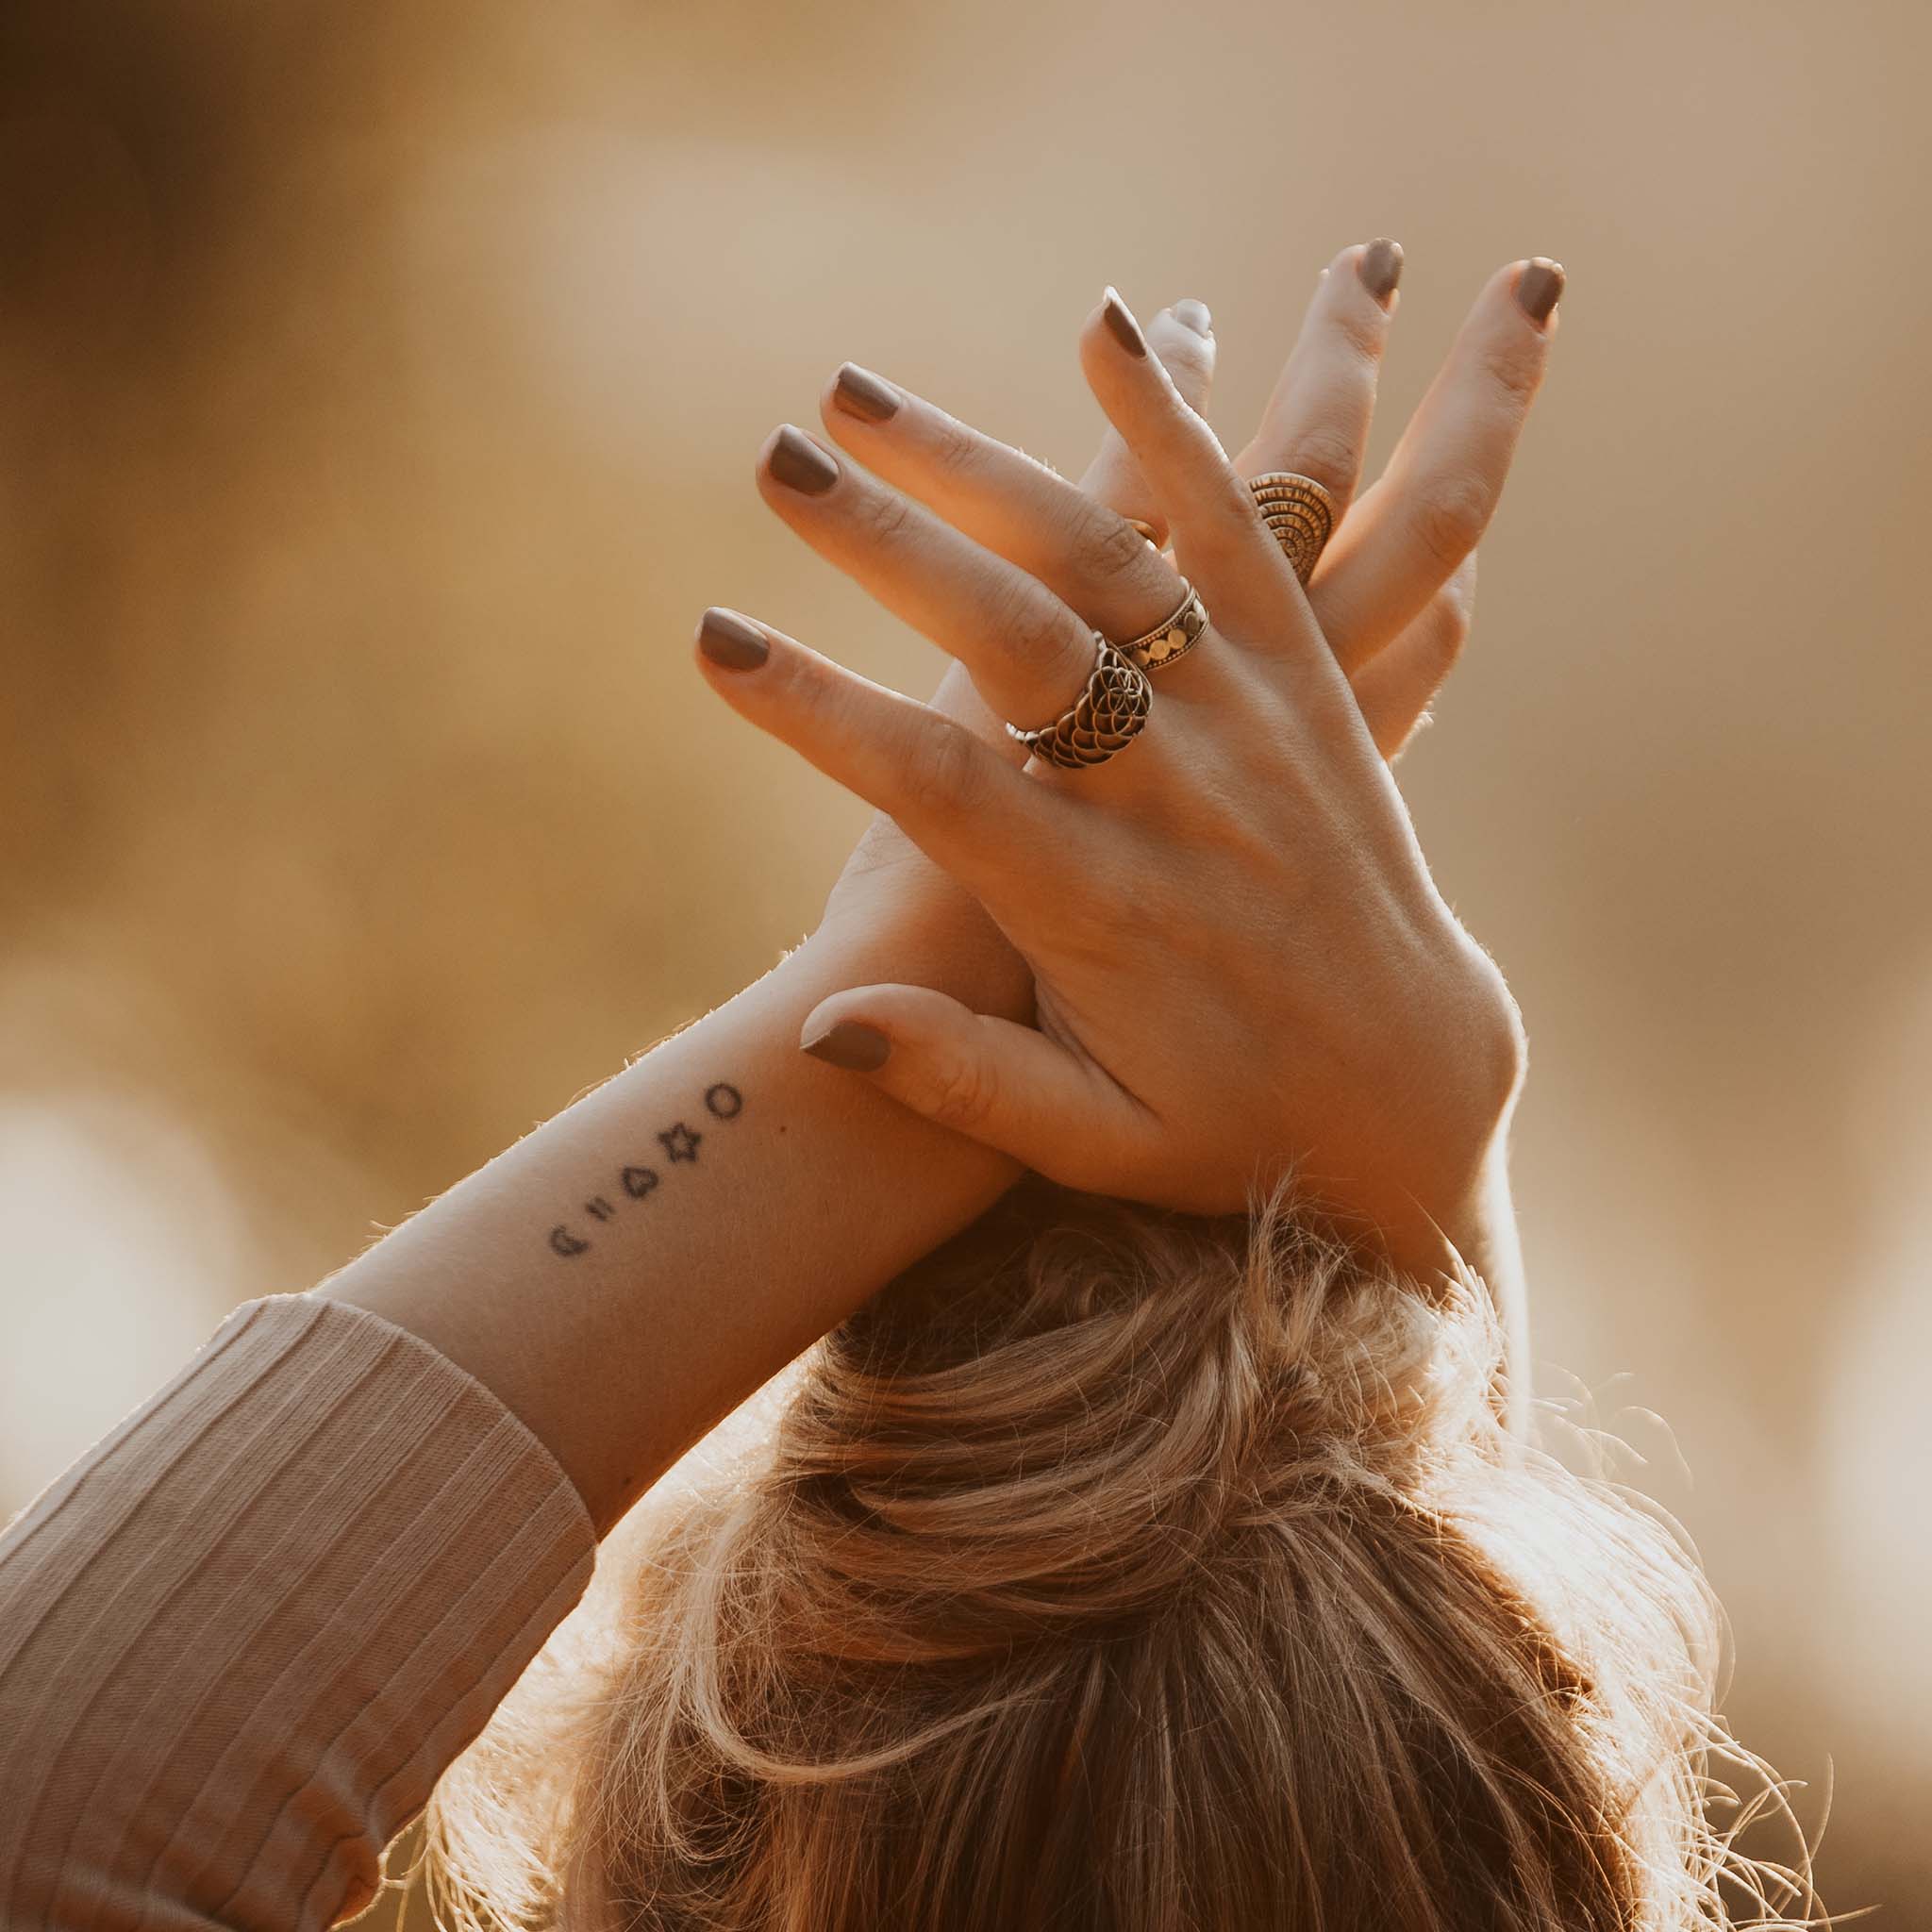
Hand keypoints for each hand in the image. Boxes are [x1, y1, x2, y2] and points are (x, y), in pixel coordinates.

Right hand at [701, 252, 1558, 1276]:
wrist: (1411, 1086)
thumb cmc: (1231, 1126)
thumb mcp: (1096, 1140)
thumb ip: (964, 1081)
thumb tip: (821, 1031)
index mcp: (1107, 913)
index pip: (945, 789)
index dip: (827, 711)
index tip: (720, 640)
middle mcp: (1184, 802)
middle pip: (1026, 644)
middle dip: (893, 548)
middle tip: (778, 462)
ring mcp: (1255, 727)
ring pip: (1123, 564)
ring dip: (993, 467)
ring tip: (864, 393)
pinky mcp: (1310, 682)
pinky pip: (1256, 532)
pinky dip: (1183, 430)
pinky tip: (1110, 330)